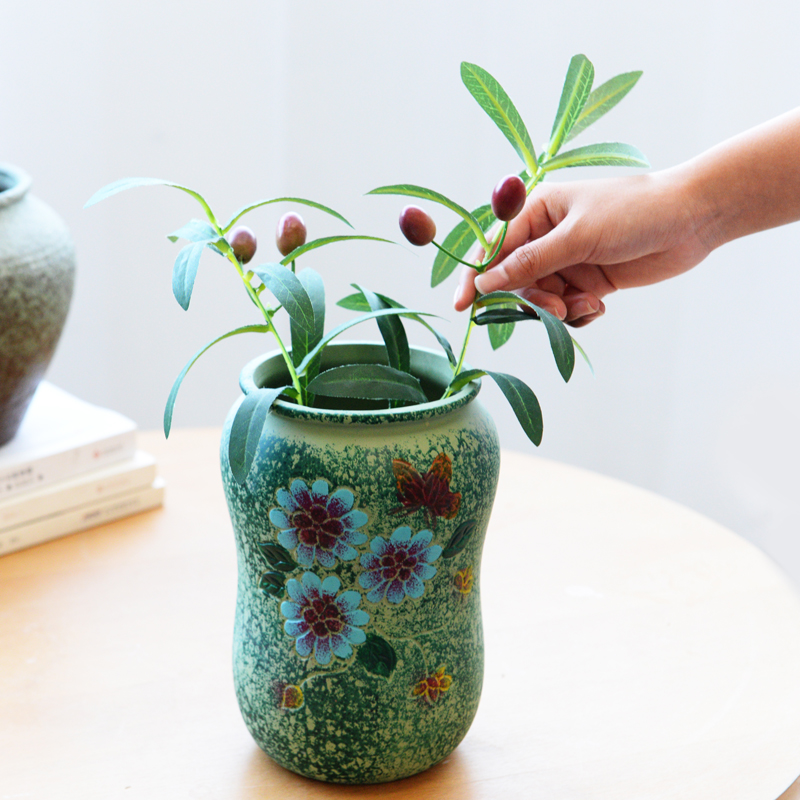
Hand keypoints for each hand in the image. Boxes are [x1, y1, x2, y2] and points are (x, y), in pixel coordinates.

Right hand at [453, 170, 714, 326]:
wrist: (693, 220)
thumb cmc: (634, 212)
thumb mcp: (578, 236)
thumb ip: (530, 262)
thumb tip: (484, 283)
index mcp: (536, 213)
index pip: (493, 249)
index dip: (476, 277)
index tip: (462, 306)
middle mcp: (546, 237)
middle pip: (515, 280)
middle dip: (533, 298)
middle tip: (556, 308)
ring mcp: (567, 261)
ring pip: (542, 298)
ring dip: (560, 309)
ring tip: (587, 304)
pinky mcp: (588, 281)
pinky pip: (566, 308)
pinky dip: (579, 313)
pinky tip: (599, 305)